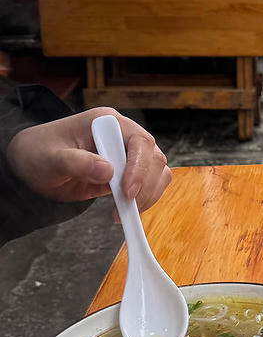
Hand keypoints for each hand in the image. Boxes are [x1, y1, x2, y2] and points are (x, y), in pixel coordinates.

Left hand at [6, 107, 170, 211]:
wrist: (32, 165)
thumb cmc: (38, 154)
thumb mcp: (49, 159)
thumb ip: (76, 162)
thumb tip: (108, 171)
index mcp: (105, 123)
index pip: (138, 141)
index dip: (139, 166)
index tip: (127, 191)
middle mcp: (121, 135)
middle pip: (153, 157)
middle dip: (144, 185)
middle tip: (125, 207)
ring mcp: (126, 153)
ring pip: (157, 171)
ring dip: (147, 195)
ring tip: (122, 213)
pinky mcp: (126, 172)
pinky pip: (149, 184)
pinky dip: (144, 200)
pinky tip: (124, 212)